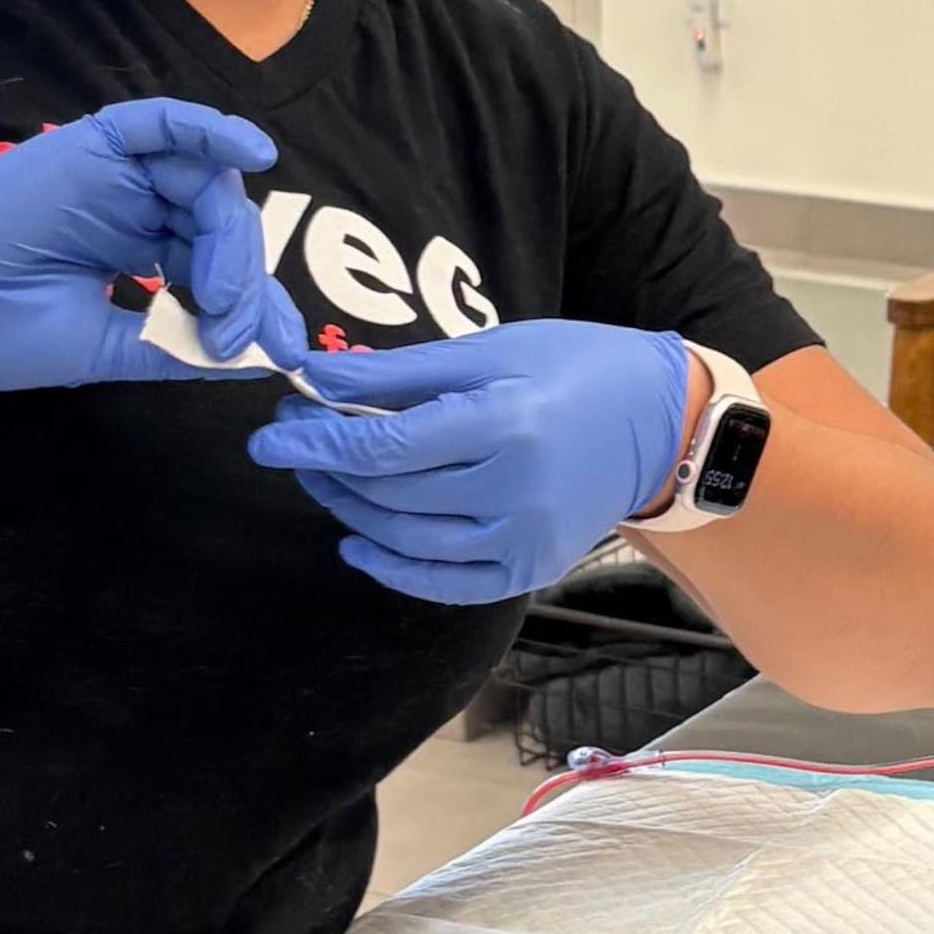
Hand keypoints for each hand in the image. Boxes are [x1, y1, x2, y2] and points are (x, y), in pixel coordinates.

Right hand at [0, 100, 306, 391]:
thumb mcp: (101, 348)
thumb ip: (171, 345)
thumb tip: (249, 355)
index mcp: (134, 252)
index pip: (213, 267)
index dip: (250, 305)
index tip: (279, 350)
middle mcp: (135, 208)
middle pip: (219, 225)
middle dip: (244, 280)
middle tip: (246, 329)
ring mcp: (116, 175)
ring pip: (203, 182)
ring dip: (229, 235)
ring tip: (224, 288)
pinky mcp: (94, 145)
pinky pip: (164, 124)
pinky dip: (211, 129)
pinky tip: (253, 152)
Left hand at [251, 321, 697, 603]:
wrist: (664, 424)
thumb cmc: (575, 369)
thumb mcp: (492, 351)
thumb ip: (401, 373)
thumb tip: (317, 379)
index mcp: (504, 422)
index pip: (385, 447)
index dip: (317, 443)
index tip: (270, 434)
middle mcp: (515, 490)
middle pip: (390, 493)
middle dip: (328, 468)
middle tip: (294, 439)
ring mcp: (525, 538)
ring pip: (408, 539)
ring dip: (351, 511)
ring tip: (324, 479)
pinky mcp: (531, 569)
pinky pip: (445, 583)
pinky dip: (393, 567)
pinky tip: (359, 541)